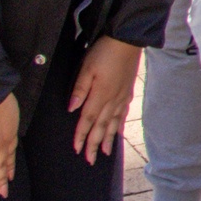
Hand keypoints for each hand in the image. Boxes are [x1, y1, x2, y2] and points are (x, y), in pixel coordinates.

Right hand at [0, 95, 20, 194]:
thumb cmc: (0, 98)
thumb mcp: (10, 109)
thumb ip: (7, 118)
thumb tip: (4, 117)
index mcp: (10, 135)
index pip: (11, 155)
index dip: (10, 166)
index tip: (11, 175)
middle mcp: (0, 146)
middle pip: (1, 166)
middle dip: (2, 180)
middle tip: (3, 192)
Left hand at [66, 37, 143, 161]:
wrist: (127, 40)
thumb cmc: (104, 52)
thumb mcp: (86, 67)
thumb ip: (79, 88)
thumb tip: (72, 108)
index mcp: (100, 95)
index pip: (87, 120)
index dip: (81, 136)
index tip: (76, 149)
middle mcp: (112, 100)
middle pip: (101, 127)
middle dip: (94, 144)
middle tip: (90, 160)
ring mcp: (121, 97)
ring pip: (113, 124)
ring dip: (107, 139)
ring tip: (104, 153)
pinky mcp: (127, 92)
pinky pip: (122, 114)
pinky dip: (118, 125)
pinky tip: (117, 132)